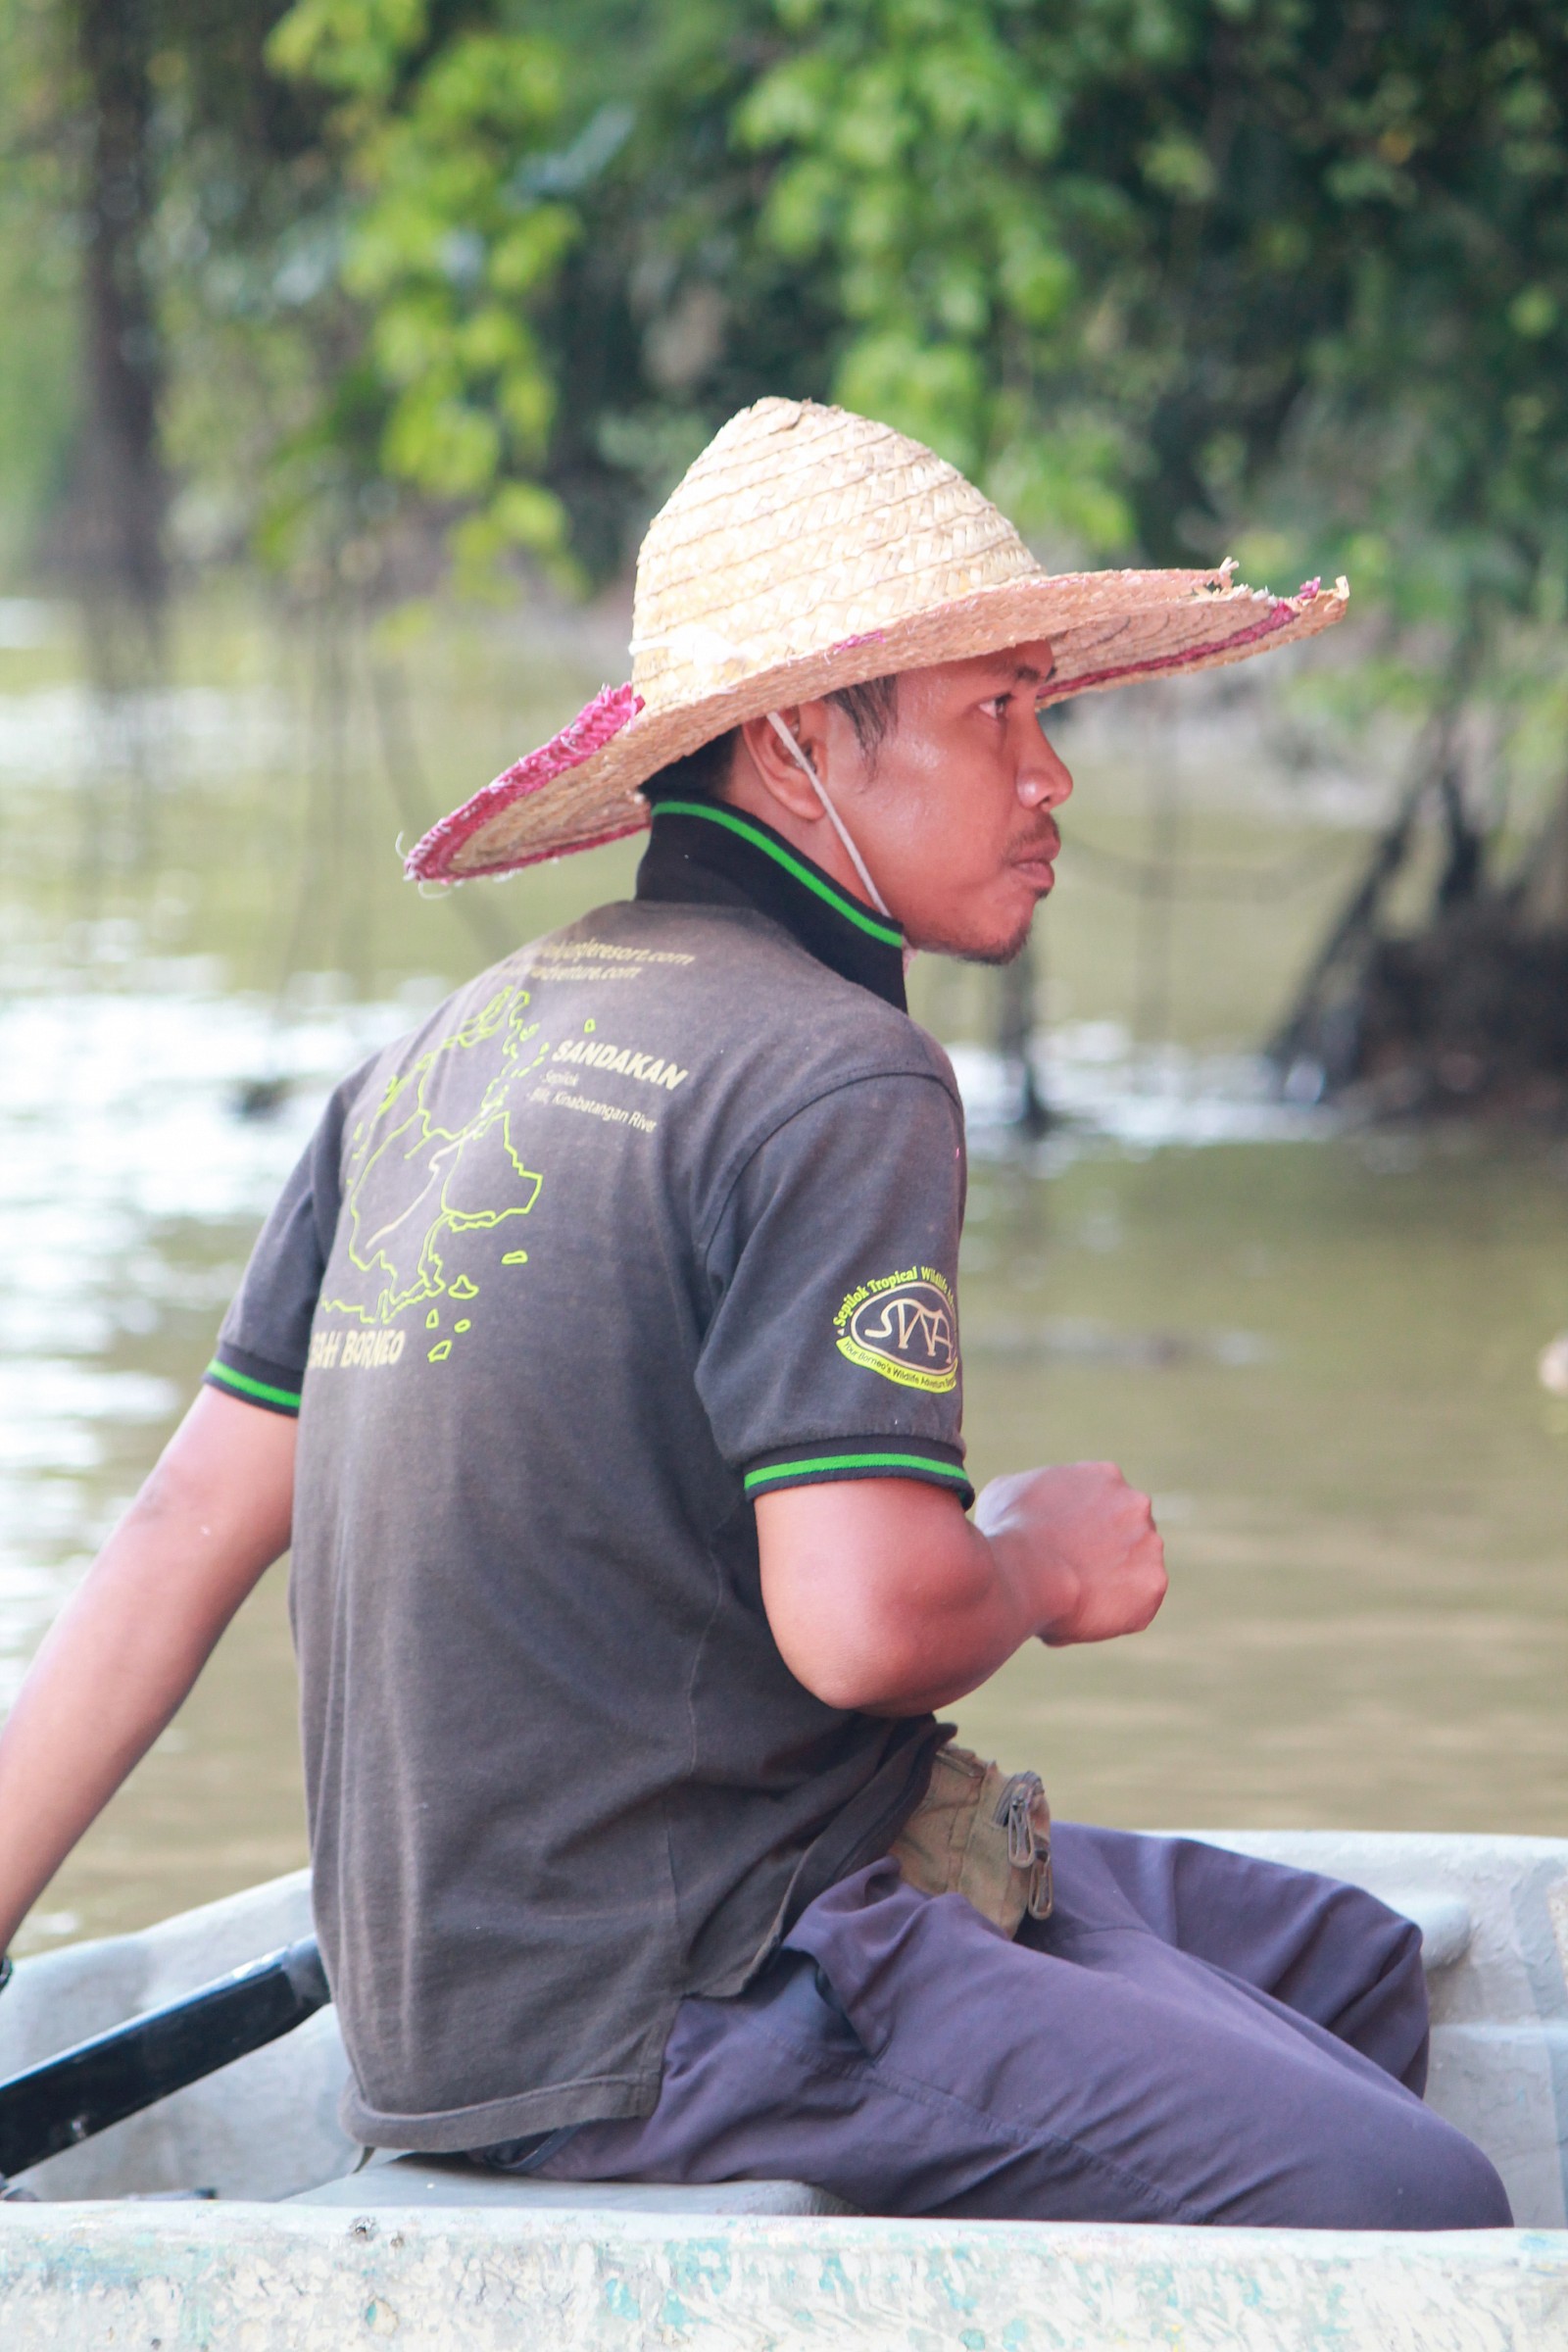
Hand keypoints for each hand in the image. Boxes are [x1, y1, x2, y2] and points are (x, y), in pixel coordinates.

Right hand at [974, 1461, 1166, 1645]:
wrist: (1023, 1572)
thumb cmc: (1008, 1532)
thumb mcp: (1007, 1491)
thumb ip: (1030, 1492)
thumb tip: (1024, 1506)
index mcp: (1105, 1476)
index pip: (1105, 1503)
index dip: (1085, 1528)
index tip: (1066, 1546)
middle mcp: (1135, 1503)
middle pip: (1127, 1533)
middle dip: (1105, 1552)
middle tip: (1073, 1573)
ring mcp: (1149, 1544)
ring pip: (1135, 1569)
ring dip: (1113, 1582)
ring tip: (1075, 1596)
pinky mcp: (1153, 1584)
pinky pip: (1138, 1604)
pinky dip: (1116, 1613)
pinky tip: (1085, 1613)